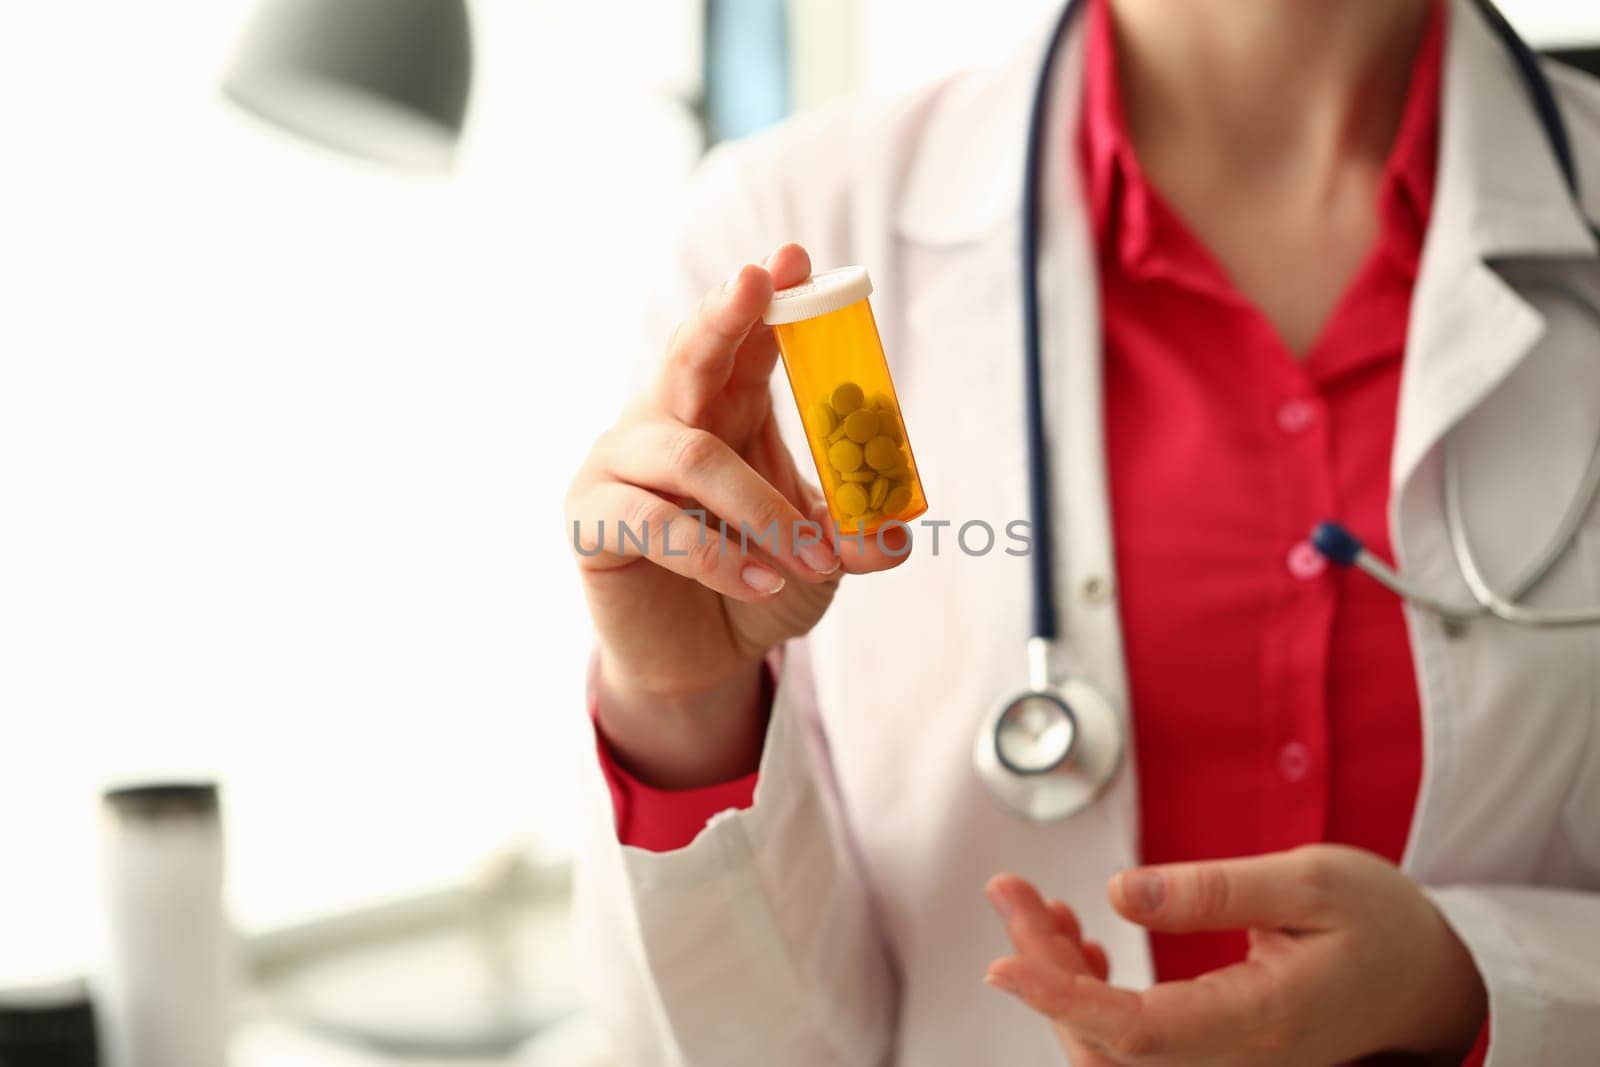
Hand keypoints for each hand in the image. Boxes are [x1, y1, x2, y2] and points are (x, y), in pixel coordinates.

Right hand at [566, 244, 909, 786]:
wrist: (701, 661)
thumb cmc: (758, 584)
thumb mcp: (820, 558)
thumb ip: (855, 537)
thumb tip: (897, 530)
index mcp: (723, 409)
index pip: (744, 340)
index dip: (767, 299)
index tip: (795, 258)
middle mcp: (666, 421)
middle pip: (688, 354)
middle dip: (724, 316)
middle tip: (755, 283)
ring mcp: (620, 463)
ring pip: (692, 456)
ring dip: (763, 509)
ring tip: (812, 560)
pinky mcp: (592, 517)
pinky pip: (657, 522)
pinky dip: (721, 554)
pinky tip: (764, 580)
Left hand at [985, 845, 1486, 1065]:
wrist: (1434, 982)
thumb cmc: (1383, 924)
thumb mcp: (1313, 881)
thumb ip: (1216, 889)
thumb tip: (1121, 893)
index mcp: (1260, 1020)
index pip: (1137, 1030)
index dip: (1061, 998)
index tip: (1004, 964)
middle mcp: (1235, 1057)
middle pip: (1108, 1038)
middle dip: (1044, 965)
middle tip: (1009, 890)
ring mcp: (1224, 1062)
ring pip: (1113, 1044)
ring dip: (1060, 978)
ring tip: (1036, 907)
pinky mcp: (1214, 1051)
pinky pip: (1135, 1041)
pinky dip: (1091, 992)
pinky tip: (1080, 941)